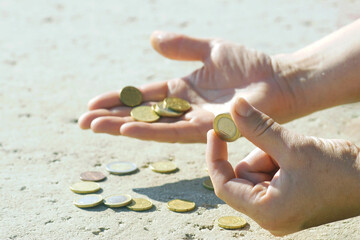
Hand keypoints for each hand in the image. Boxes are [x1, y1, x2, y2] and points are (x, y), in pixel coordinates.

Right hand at [78, 31, 294, 142]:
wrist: (277, 80)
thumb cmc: (248, 65)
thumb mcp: (210, 48)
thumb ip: (182, 46)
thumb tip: (152, 39)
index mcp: (181, 89)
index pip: (142, 96)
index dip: (117, 99)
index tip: (92, 102)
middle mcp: (182, 108)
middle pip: (140, 114)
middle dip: (111, 117)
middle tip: (83, 121)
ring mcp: (193, 119)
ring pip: (151, 125)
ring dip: (121, 126)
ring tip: (94, 126)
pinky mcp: (206, 128)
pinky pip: (173, 130)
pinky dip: (149, 129)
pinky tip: (126, 129)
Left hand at [206, 98, 359, 235]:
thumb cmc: (339, 172)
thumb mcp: (292, 146)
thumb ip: (258, 127)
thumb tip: (232, 106)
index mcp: (267, 212)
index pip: (223, 184)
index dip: (215, 156)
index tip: (215, 131)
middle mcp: (269, 216)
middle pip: (241, 176)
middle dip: (259, 154)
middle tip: (282, 146)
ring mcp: (278, 209)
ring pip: (255, 171)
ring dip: (271, 155)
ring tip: (298, 155)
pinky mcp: (286, 200)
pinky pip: (269, 173)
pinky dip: (278, 159)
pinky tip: (300, 160)